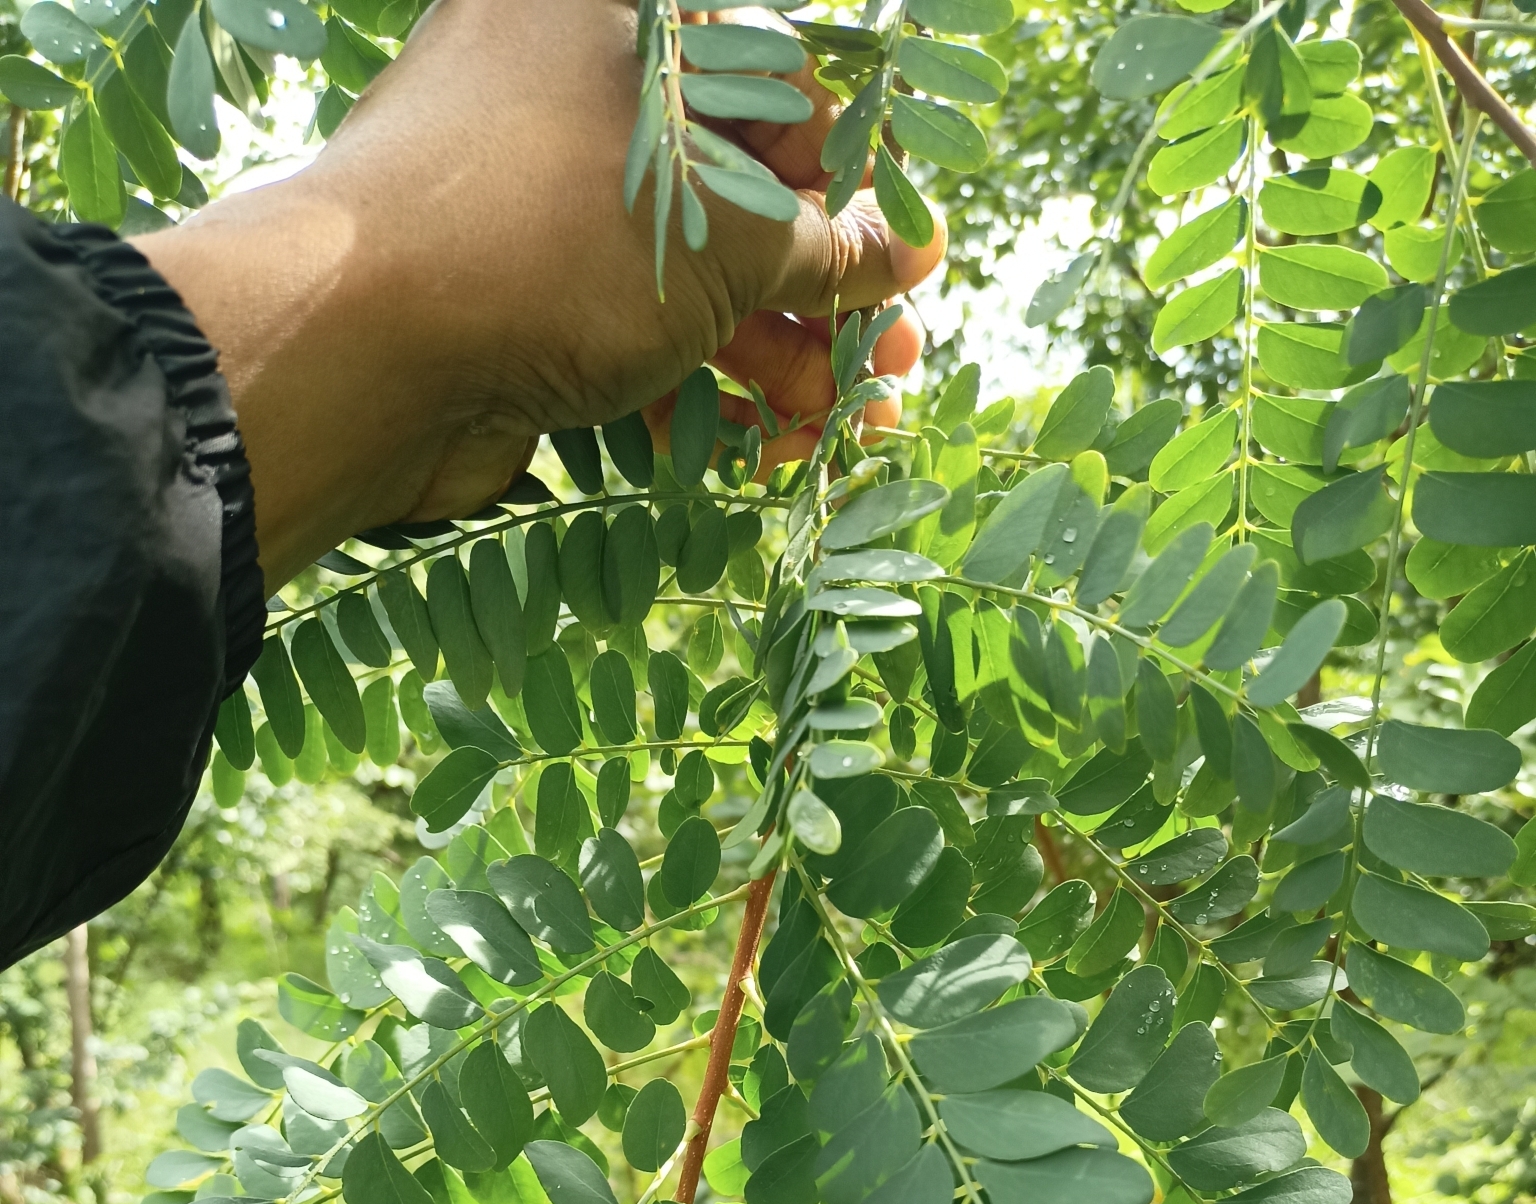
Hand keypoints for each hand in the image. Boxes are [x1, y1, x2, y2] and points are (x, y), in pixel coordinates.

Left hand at [135, 0, 946, 589]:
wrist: (353, 354)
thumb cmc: (548, 241)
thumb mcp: (721, 237)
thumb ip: (825, 247)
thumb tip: (911, 252)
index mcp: (615, 23)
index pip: (772, 88)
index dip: (855, 185)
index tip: (909, 266)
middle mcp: (568, 101)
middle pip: (731, 197)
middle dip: (823, 296)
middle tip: (892, 371)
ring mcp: (531, 210)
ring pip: (679, 279)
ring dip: (771, 359)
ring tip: (838, 430)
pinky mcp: (510, 305)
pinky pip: (622, 335)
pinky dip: (691, 390)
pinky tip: (755, 450)